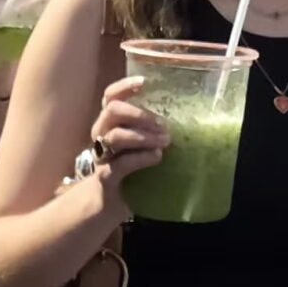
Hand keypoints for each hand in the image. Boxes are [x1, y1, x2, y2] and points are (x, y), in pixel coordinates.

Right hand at [88, 77, 166, 194]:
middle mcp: (100, 135)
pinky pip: (119, 164)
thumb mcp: (140, 144)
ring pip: (116, 136)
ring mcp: (101, 156)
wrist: (107, 203)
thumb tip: (186, 117)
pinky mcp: (105, 177)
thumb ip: (152, 130)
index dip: (124, 86)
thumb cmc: (130, 168)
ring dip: (143, 136)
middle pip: (112, 110)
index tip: (145, 83)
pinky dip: (140, 158)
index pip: (110, 96)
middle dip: (139, 113)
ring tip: (165, 141)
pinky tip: (156, 157)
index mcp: (109, 123)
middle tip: (163, 124)